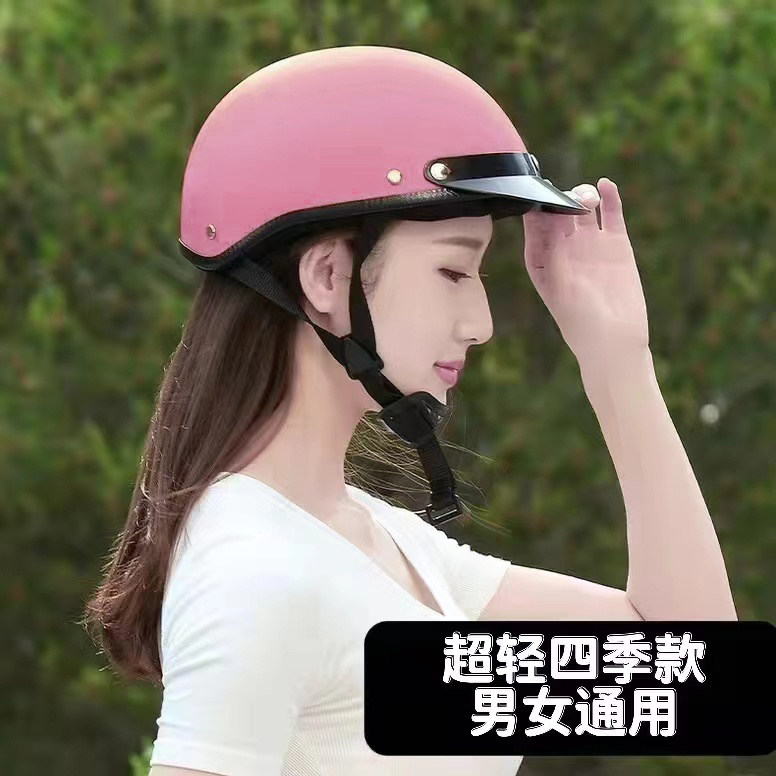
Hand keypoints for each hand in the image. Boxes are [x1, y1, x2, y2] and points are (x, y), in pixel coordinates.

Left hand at [522, 178, 648, 371]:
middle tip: (564, 197)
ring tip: (585, 198)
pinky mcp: (616, 244)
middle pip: (558, 213)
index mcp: (542, 262)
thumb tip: (545, 219)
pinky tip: (606, 184)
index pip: (535, 228)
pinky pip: (611, 214)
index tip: (536, 197)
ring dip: (581, 196)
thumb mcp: (559, 287)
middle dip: (559, 199)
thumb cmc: (580, 321)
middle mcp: (564, 250)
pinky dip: (610, 198)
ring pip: (583, 209)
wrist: (615, 341)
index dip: (535, 211)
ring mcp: (590, 245)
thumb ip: (553, 253)